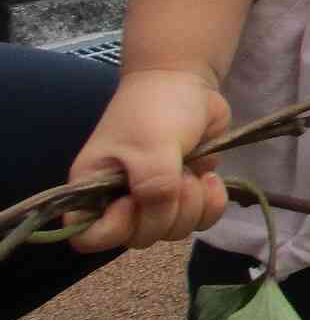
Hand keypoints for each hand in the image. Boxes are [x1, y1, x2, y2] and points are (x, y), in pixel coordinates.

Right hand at [68, 69, 230, 252]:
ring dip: (192, 204)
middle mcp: (120, 199)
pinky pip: (201, 219)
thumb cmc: (155, 110)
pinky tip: (211, 178)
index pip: (88, 238)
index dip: (115, 229)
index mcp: (93, 189)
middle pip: (140, 237)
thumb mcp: (151, 150)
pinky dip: (211, 204)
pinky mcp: (186, 191)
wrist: (187, 81)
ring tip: (192, 170)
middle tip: (176, 175)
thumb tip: (161, 219)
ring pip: (174, 230)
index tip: (134, 202)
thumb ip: (154, 191)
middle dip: (166, 211)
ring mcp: (155, 197)